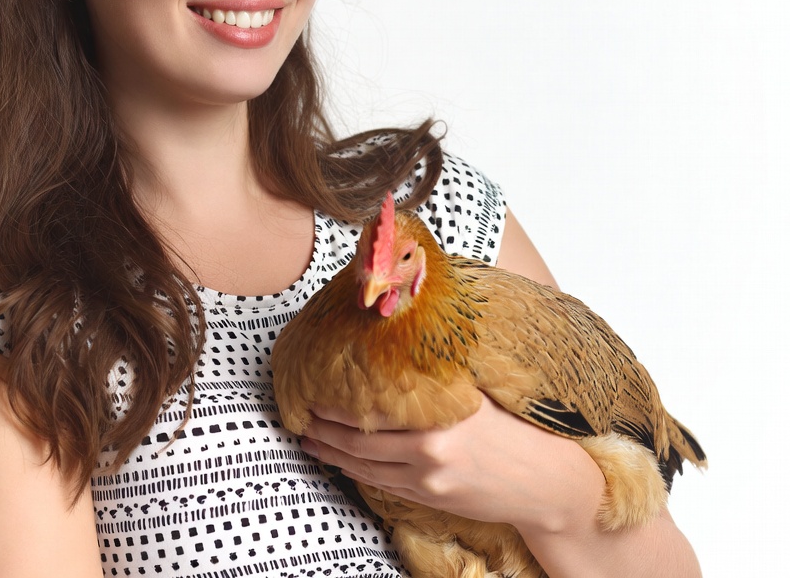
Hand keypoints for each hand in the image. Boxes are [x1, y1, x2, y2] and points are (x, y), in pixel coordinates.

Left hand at [301, 394, 605, 535]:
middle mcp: (431, 446)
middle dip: (324, 426)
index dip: (339, 400)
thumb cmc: (517, 430)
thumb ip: (439, 379)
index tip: (315, 385)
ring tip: (307, 437)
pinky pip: (382, 484)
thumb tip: (401, 350)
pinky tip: (338, 461)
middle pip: (361, 438)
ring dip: (331, 451)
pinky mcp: (431, 497)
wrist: (549, 483)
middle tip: (299, 411)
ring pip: (364, 465)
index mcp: (442, 412)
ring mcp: (429, 477)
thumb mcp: (478, 394)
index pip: (376, 405)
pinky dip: (355, 471)